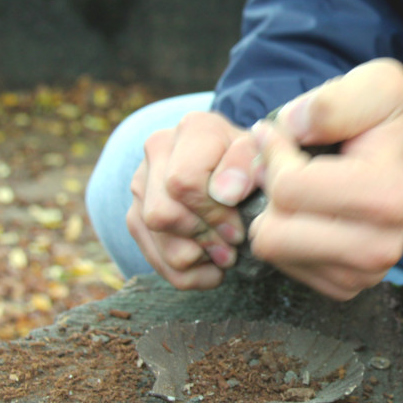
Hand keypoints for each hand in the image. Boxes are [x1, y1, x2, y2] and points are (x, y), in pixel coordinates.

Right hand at [126, 111, 259, 289]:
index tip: (239, 229)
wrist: (243, 168)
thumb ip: (250, 166)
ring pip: (155, 238)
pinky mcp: (136, 213)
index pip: (184, 183)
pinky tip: (212, 269)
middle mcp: (159, 148)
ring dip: (194, 258)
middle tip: (233, 247)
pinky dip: (185, 274)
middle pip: (163, 214)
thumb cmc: (257, 165)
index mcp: (195, 128)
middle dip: (202, 238)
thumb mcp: (266, 160)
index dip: (214, 215)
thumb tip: (225, 192)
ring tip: (225, 257)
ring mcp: (142, 181)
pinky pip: (151, 258)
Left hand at [249, 58, 402, 299]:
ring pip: (273, 252)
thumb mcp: (379, 86)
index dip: (273, 153)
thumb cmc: (391, 126)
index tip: (287, 135)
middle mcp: (379, 249)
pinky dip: (287, 234)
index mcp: (386, 199)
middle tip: (289, 165)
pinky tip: (309, 210)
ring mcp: (362, 275)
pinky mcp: (344, 287)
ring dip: (275, 214)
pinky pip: (283, 266)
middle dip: (269, 192)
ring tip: (302, 186)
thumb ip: (333, 100)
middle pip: (272, 235)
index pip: (287, 189)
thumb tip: (288, 127)